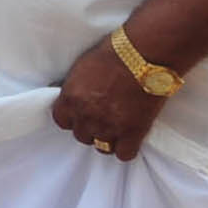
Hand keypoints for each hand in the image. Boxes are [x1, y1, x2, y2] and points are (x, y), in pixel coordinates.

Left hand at [52, 34, 168, 161]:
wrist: (145, 54)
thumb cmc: (114, 53)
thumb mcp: (82, 68)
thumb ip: (75, 88)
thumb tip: (72, 97)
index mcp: (70, 99)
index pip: (62, 122)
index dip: (73, 119)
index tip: (82, 114)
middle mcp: (86, 116)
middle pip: (82, 135)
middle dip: (91, 128)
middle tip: (104, 117)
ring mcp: (110, 126)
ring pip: (102, 147)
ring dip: (108, 139)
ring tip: (118, 128)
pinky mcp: (134, 132)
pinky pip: (124, 154)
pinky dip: (127, 149)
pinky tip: (131, 138)